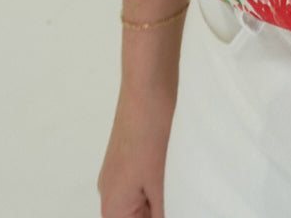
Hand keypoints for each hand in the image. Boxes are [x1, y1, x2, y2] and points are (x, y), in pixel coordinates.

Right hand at [97, 82, 176, 217]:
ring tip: (181, 193)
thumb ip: (158, 209)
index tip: (173, 207)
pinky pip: (140, 184)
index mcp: (112, 204)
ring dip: (158, 201)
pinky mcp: (128, 156)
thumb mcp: (158, 180)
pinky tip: (177, 178)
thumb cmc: (149, 131)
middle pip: (132, 217)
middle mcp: (109, 191)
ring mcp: (117, 173)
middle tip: (181, 201)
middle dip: (155, 212)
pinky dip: (156, 186)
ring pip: (138, 201)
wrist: (148, 86)